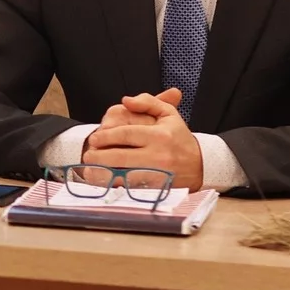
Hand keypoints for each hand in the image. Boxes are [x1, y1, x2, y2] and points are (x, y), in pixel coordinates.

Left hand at [83, 90, 202, 188]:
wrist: (200, 165)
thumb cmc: (179, 137)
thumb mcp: (168, 114)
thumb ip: (147, 101)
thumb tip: (125, 100)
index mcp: (159, 136)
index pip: (126, 135)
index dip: (106, 136)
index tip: (94, 138)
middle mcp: (158, 156)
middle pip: (121, 157)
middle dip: (99, 157)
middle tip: (88, 154)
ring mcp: (158, 175)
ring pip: (124, 176)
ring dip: (104, 173)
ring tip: (90, 169)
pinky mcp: (157, 190)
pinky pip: (132, 189)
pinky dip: (117, 186)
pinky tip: (105, 181)